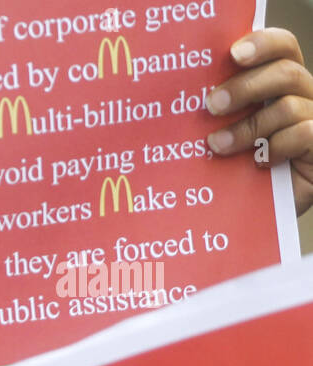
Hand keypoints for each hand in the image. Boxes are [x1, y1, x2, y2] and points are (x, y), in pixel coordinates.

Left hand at [206, 28, 312, 215]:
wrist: (257, 209)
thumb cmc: (235, 166)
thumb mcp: (224, 131)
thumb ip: (217, 110)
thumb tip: (178, 99)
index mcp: (279, 82)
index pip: (282, 47)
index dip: (262, 43)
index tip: (233, 54)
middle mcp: (301, 95)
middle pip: (285, 72)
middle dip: (245, 87)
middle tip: (211, 105)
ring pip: (288, 107)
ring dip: (248, 127)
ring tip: (217, 145)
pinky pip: (303, 134)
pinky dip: (275, 147)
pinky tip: (257, 163)